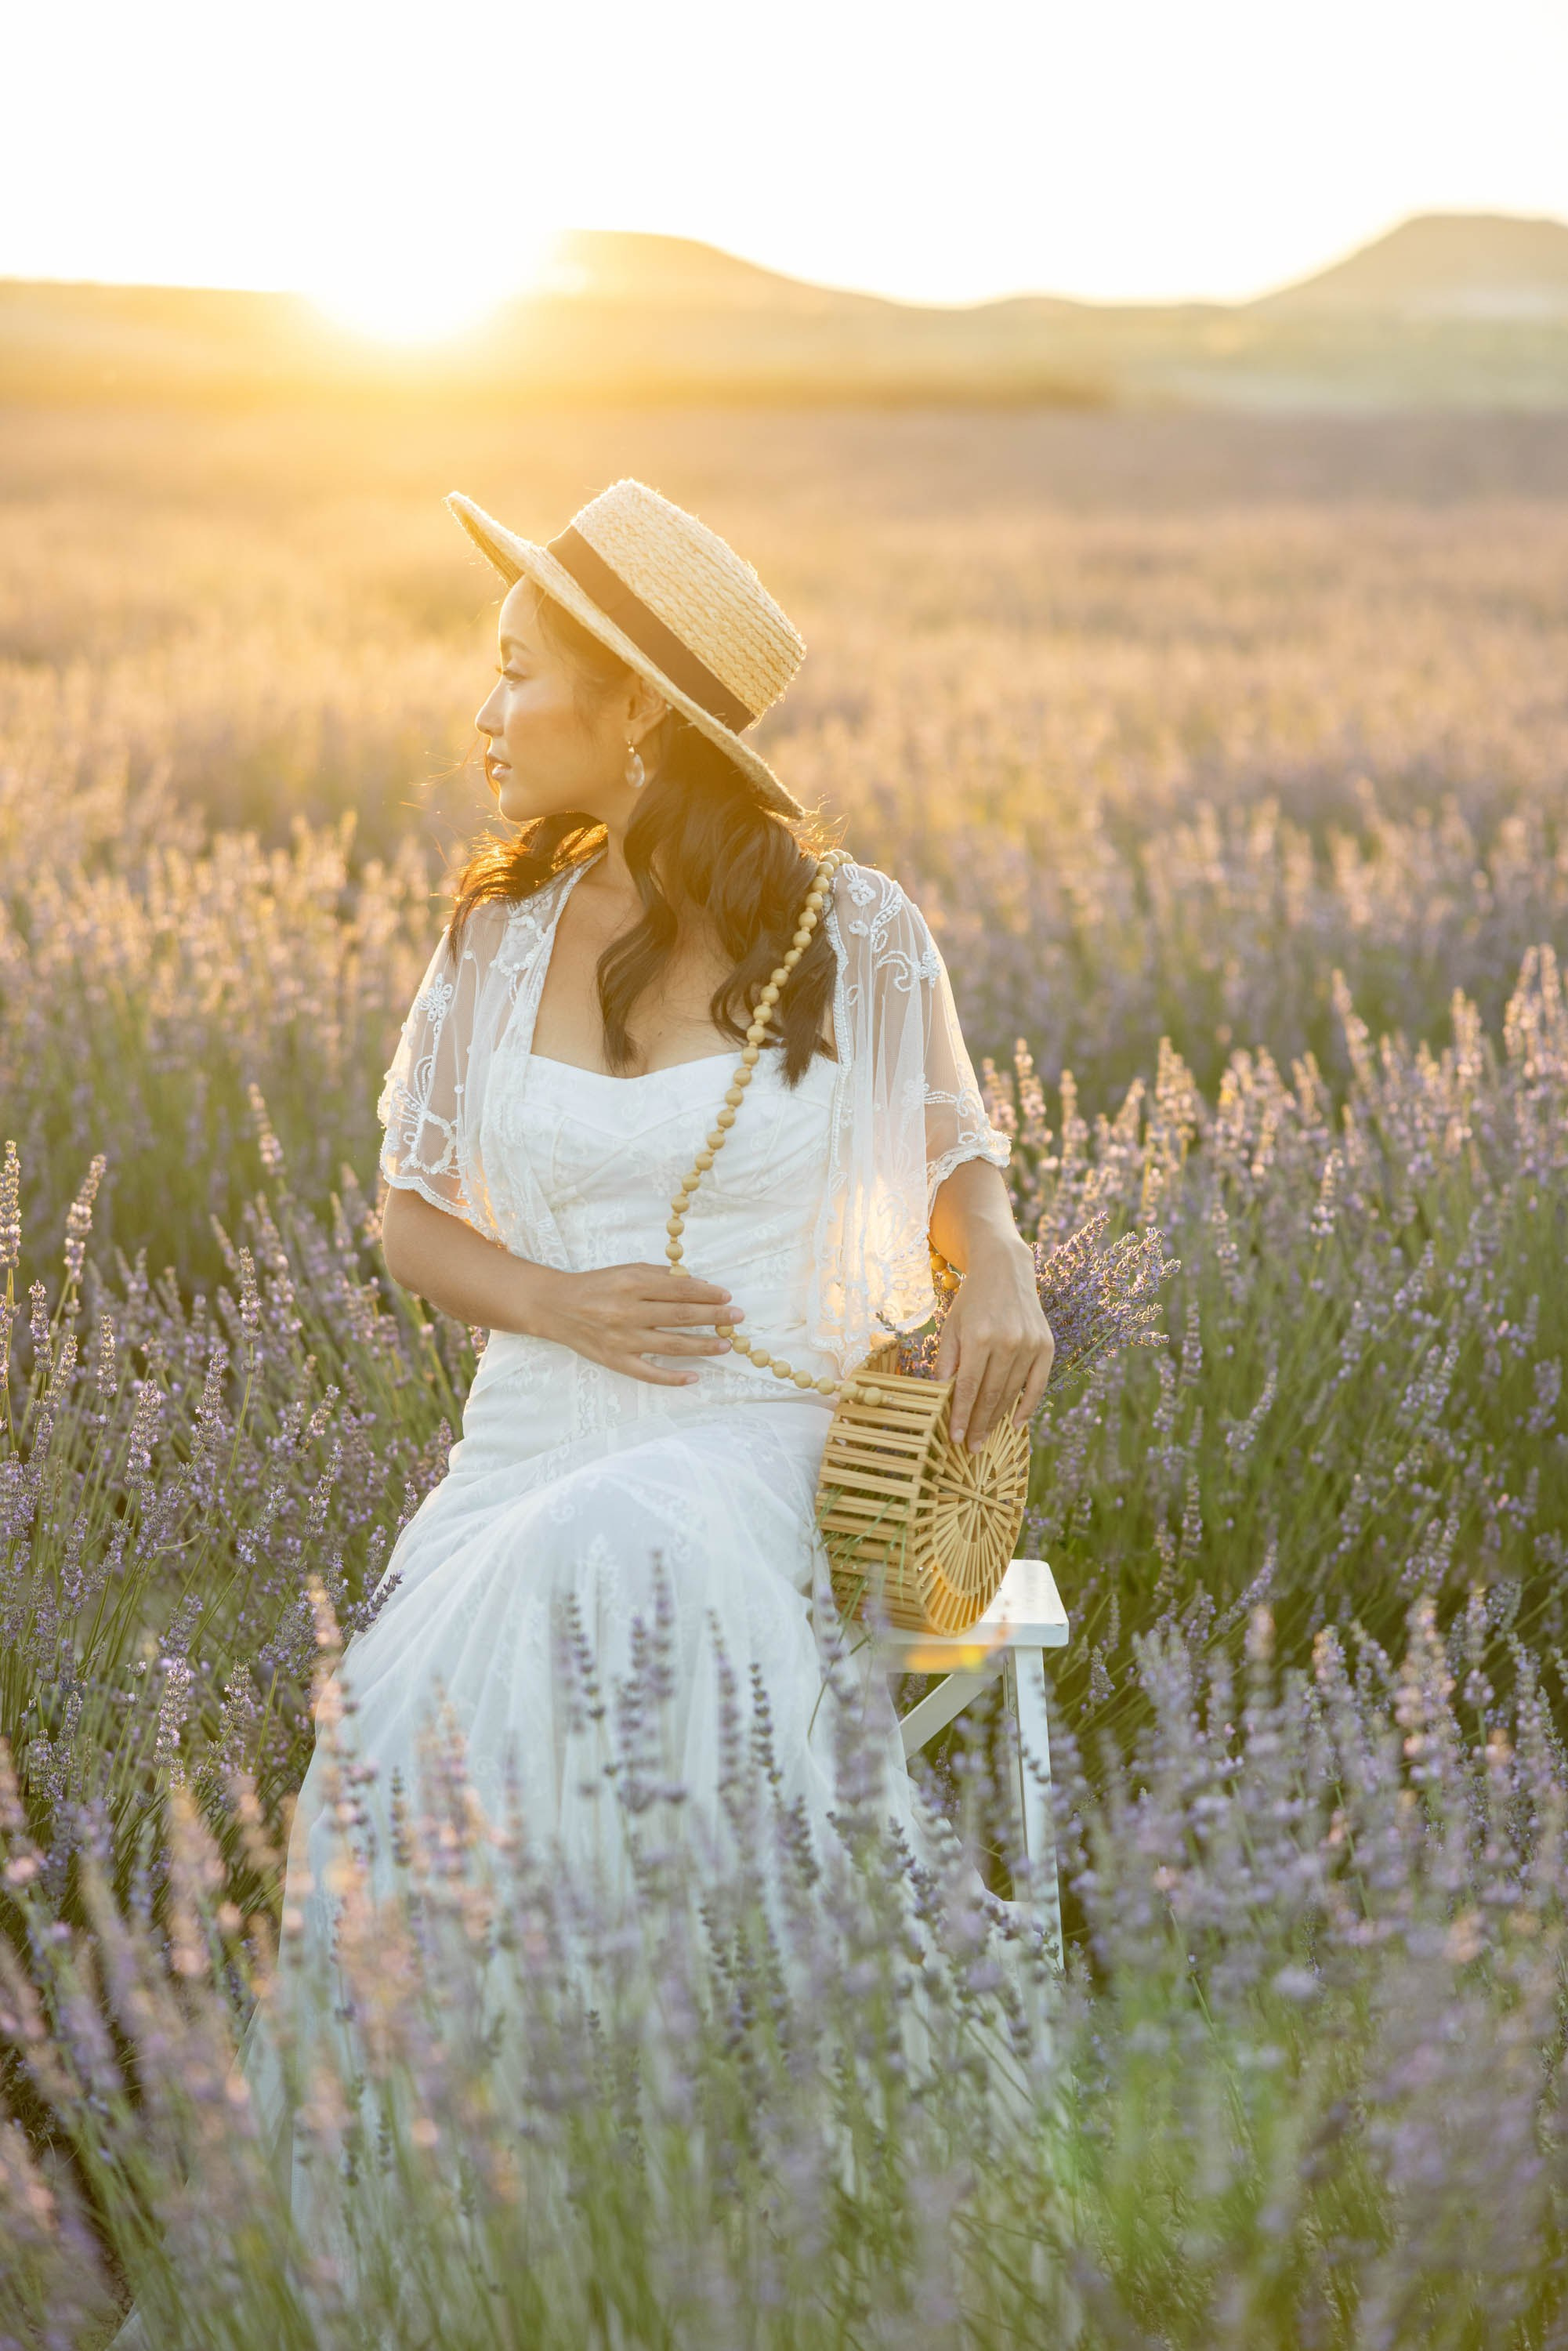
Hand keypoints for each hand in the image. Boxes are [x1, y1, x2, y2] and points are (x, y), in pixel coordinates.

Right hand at [530, 1261, 741, 1385]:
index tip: (727, 1297)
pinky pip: (648, 1373)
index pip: (678, 1289)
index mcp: (631, 1284)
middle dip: (713, 1317)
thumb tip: (695, 1283)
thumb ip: (659, 1276)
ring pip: (670, 1345)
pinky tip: (694, 1376)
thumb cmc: (596, 1285)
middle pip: (679, 1316)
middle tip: (737, 1318)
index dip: (706, 1293)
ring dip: (702, 1346)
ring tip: (726, 1345)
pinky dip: (673, 1377)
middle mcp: (627, 1312)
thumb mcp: (626, 1270)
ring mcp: (621, 1339)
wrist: (556, 1306)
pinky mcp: (614, 1360)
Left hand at [932, 1237, 1053, 1451]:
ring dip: (998, 1419)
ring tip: (986, 1437)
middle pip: (991, 1395)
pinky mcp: (1046, 1346)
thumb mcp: (951, 1327)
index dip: (962, 1416)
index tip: (956, 1438)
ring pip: (1012, 1393)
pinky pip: (1038, 1384)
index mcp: (980, 1337)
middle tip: (971, 1447)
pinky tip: (1015, 1424)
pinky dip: (1027, 1406)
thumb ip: (948, 1362)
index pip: (968, 1388)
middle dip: (979, 1424)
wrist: (1005, 1270)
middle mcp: (1008, 1342)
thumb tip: (942, 1398)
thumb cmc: (972, 1301)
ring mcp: (1030, 1345)